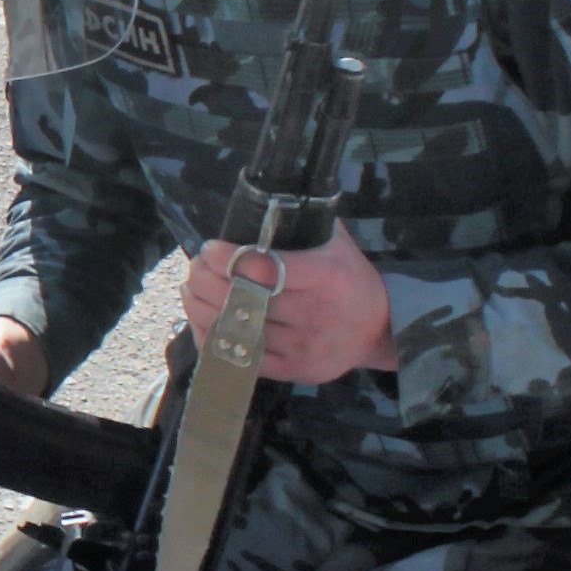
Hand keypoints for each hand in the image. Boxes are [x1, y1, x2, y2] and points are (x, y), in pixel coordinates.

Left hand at [178, 235, 395, 386]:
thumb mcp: (337, 243)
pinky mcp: (293, 371)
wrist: (380, 329)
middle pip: (243, 299)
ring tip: (190, 290)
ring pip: (237, 330)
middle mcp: (313, 314)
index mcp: (325, 277)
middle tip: (195, 268)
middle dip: (206, 281)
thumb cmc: (351, 277)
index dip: (227, 259)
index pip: (263, 269)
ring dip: (201, 308)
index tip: (210, 249)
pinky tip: (202, 320)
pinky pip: (240, 358)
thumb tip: (259, 200)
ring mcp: (301, 347)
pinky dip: (213, 339)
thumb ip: (303, 223)